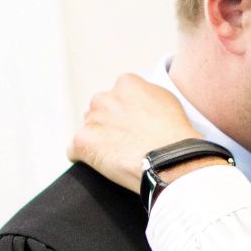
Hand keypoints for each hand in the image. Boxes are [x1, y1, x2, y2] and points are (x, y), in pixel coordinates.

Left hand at [68, 74, 200, 190]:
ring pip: (88, 130)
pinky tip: (103, 166)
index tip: (135, 128)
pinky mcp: (82, 142)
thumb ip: (146, 96)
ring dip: (97, 142)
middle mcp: (105, 97)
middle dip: (108, 126)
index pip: (116, 96)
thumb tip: (137, 103)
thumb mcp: (166, 101)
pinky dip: (83, 159)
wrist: (171, 159)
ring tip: (119, 157)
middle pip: (99, 111)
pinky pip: (74, 151)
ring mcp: (92, 119)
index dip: (125, 115)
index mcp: (126, 83)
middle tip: (126, 144)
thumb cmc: (176, 135)